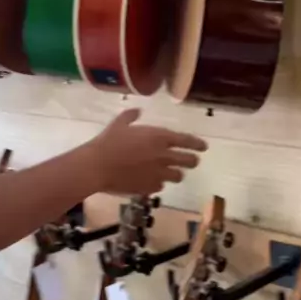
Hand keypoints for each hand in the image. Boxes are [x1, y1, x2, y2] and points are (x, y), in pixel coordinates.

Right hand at [86, 109, 206, 194]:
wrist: (97, 167)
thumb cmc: (108, 142)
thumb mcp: (119, 123)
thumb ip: (131, 116)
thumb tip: (138, 111)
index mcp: (159, 137)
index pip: (186, 140)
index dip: (197, 143)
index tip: (204, 147)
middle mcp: (163, 156)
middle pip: (188, 161)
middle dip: (192, 160)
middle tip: (193, 160)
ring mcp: (157, 174)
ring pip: (177, 176)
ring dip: (177, 173)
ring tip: (173, 172)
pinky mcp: (149, 188)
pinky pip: (160, 187)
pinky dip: (159, 183)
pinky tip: (153, 181)